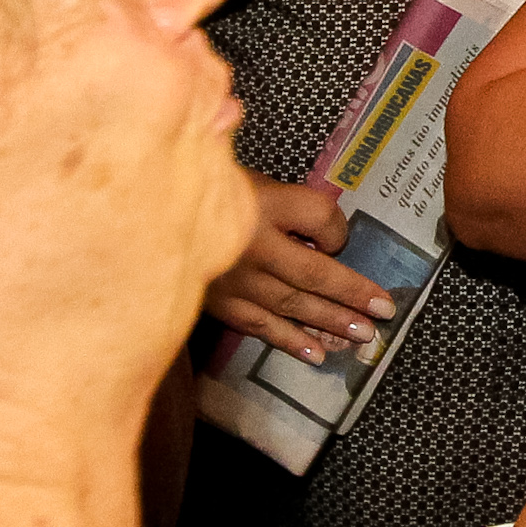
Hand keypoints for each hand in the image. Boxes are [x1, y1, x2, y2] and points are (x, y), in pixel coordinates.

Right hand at [205, 176, 397, 362]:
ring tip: (362, 336)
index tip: (336, 237)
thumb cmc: (199, 189)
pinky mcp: (217, 302)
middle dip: (352, 293)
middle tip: (384, 311)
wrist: (141, 214)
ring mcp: (234, 277)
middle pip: (314, 271)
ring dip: (331, 322)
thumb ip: (278, 194)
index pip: (320, 216)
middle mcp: (251, 242)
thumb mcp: (239, 173)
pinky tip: (317, 353)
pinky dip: (290, 341)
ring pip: (292, 304)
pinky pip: (260, 325)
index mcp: (259, 200)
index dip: (336, 230)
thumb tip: (316, 222)